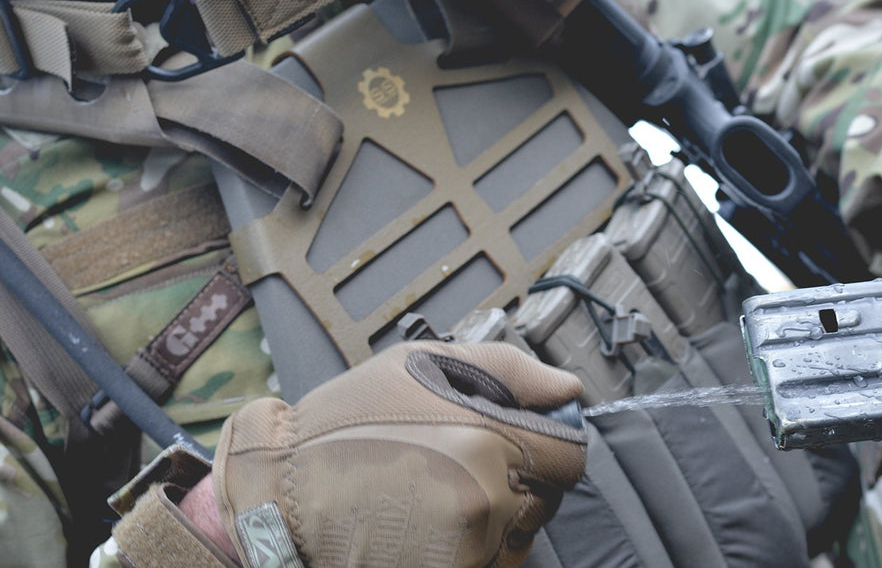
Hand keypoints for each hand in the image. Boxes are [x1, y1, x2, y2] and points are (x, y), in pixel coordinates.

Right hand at [211, 341, 586, 566]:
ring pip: (519, 533)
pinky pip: (488, 560)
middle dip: (520, 475)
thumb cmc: (347, 423)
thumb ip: (508, 371)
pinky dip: (472, 543)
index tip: (525, 436)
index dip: (551, 442)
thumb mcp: (423, 364)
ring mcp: (467, 548)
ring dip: (497, 513)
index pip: (569, 457)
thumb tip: (566, 387)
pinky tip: (430, 518)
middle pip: (547, 497)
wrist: (281, 492)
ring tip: (440, 488)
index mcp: (486, 439)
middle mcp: (485, 499)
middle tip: (466, 456)